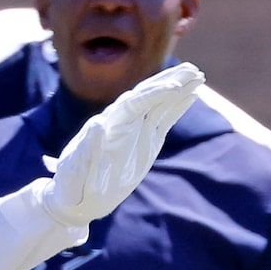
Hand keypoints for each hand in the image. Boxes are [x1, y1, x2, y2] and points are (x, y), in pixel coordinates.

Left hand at [40, 63, 206, 230]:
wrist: (75, 199)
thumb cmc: (71, 184)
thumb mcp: (76, 168)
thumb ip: (87, 147)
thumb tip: (98, 122)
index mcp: (108, 124)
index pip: (133, 102)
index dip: (154, 93)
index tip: (174, 87)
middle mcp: (122, 122)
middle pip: (148, 94)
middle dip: (170, 81)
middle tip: (193, 70)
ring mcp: (135, 131)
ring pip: (159, 104)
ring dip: (178, 89)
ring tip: (199, 75)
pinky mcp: (145, 142)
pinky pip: (164, 120)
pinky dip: (177, 107)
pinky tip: (192, 95)